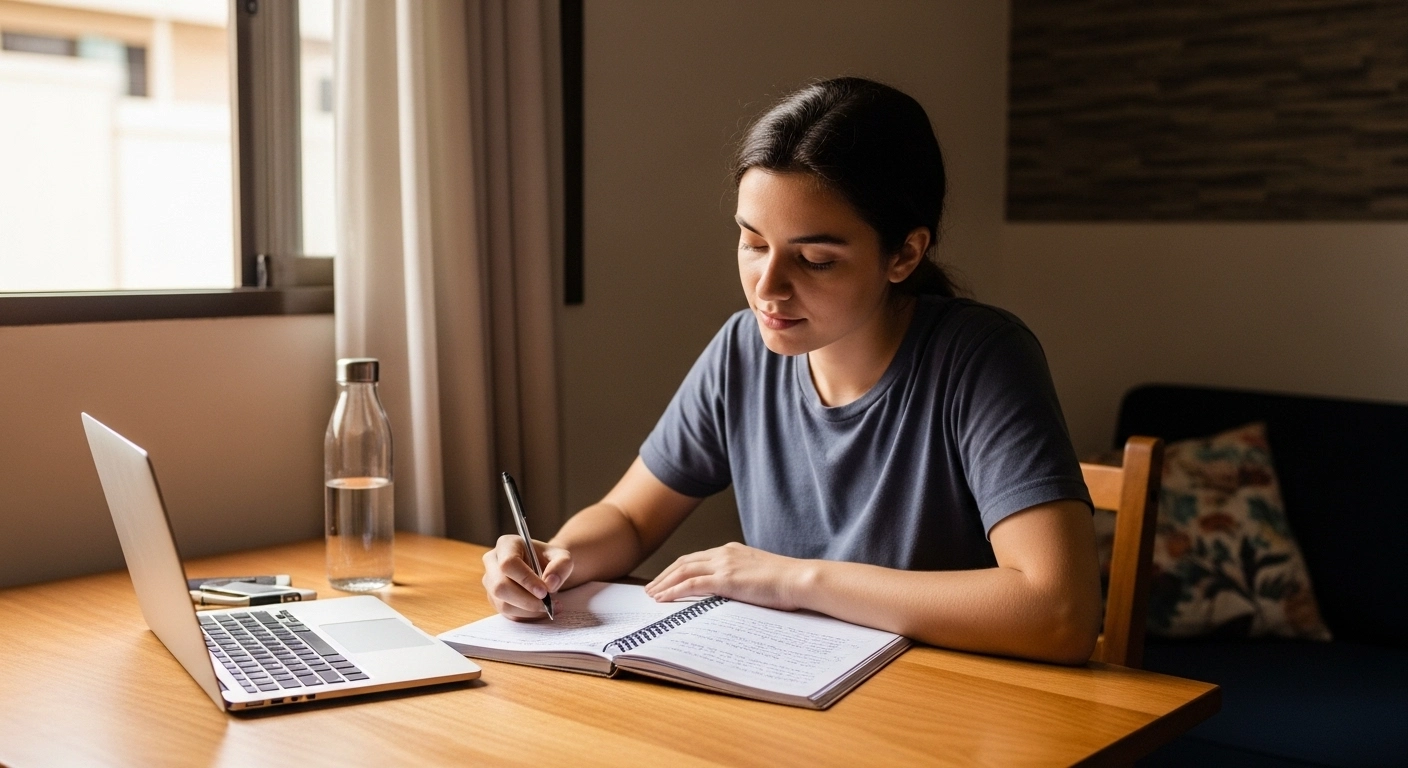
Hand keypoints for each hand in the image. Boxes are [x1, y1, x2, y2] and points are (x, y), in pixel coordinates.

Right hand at [481, 535, 572, 620]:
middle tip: (548, 604)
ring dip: (528, 610)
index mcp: (506, 544)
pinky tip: (540, 610)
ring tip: (549, 607)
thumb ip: (561, 566)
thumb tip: (550, 583)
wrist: (545, 569)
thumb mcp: (563, 557)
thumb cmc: (550, 560)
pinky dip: (526, 615)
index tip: (544, 592)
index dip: (525, 579)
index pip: (508, 563)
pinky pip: (507, 613)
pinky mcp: (494, 599)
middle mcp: (493, 562)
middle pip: (500, 586)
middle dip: (526, 600)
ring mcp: (490, 582)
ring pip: (503, 603)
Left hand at [645, 542, 807, 610]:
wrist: (800, 579)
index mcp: (732, 551)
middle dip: (665, 575)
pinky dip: (673, 591)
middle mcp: (724, 553)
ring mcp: (724, 564)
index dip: (679, 569)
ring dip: (664, 583)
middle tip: (652, 588)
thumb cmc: (787, 582)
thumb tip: (737, 593)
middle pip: (684, 562)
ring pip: (683, 571)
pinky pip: (690, 584)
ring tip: (652, 595)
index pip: (697, 558)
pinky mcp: (725, 579)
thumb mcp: (760, 575)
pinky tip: (663, 599)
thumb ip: (744, 579)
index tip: (667, 579)